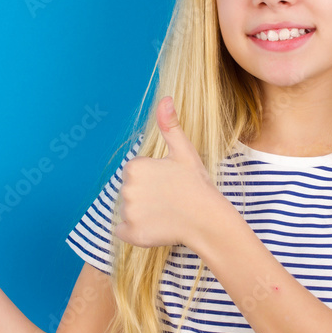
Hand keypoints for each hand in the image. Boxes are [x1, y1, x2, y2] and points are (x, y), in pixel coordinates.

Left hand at [113, 96, 216, 248]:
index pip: (134, 174)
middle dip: (145, 196)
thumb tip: (166, 99)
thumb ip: (169, 126)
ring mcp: (128, 212)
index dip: (151, 180)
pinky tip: (155, 227)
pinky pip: (124, 231)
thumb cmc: (197, 185)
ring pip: (127, 212)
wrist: (207, 220)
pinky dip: (135, 232)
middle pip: (129, 193)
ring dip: (142, 214)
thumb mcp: (184, 152)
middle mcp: (126, 189)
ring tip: (165, 214)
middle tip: (168, 200)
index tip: (167, 184)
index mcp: (135, 167)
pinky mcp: (131, 233)